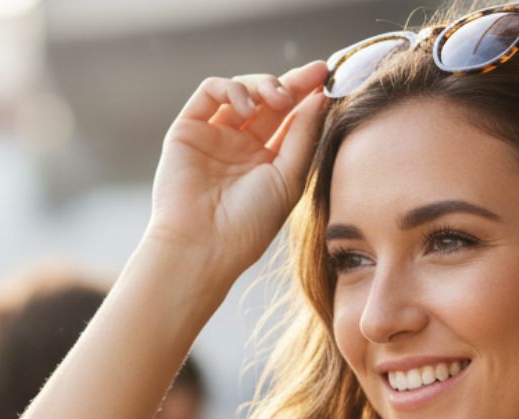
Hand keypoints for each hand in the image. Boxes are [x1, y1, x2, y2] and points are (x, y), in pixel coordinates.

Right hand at [146, 61, 330, 284]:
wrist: (205, 244)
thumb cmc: (250, 223)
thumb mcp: (288, 180)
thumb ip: (303, 138)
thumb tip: (320, 98)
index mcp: (269, 163)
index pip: (291, 121)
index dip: (309, 98)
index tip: (328, 78)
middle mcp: (242, 147)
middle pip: (270, 101)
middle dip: (293, 83)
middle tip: (315, 73)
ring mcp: (216, 135)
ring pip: (242, 90)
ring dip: (265, 85)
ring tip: (279, 99)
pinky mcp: (189, 128)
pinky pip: (210, 91)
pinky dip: (231, 87)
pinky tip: (248, 103)